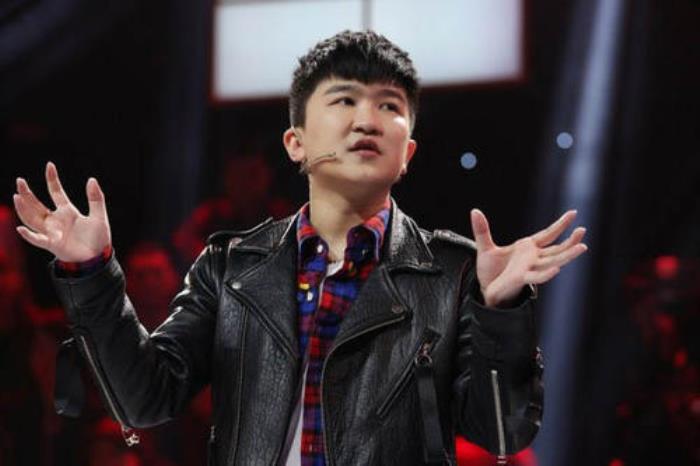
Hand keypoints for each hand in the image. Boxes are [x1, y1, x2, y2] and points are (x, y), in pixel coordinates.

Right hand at [13, 162, 111, 261]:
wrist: (98, 259)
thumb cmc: (98, 239)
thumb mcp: (99, 216)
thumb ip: (96, 199)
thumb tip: (91, 179)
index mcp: (67, 212)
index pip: (56, 192)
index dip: (52, 179)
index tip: (50, 165)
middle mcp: (56, 220)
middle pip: (37, 204)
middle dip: (28, 193)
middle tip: (19, 181)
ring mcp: (52, 232)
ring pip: (33, 219)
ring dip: (24, 209)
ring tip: (17, 196)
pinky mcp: (53, 245)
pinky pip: (38, 239)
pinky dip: (29, 235)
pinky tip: (21, 228)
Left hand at [470, 208, 586, 307]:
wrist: (485, 290)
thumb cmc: (490, 271)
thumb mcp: (485, 248)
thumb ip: (482, 230)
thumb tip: (474, 210)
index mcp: (527, 248)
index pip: (547, 235)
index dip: (560, 225)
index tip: (574, 213)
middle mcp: (532, 258)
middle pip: (556, 249)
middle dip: (570, 240)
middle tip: (583, 230)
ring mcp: (529, 269)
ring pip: (552, 261)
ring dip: (567, 255)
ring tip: (582, 247)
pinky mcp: (521, 279)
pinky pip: (537, 277)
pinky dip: (546, 274)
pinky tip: (557, 268)